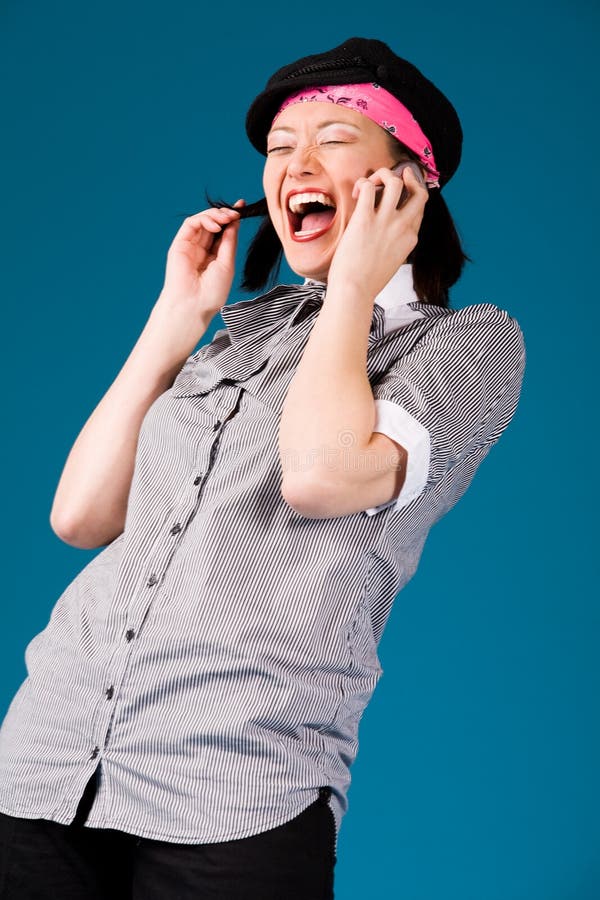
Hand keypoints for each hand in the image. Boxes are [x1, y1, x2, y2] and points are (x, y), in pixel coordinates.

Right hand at [156, 199, 244, 326]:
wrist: (194, 304)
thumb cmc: (212, 291)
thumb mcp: (227, 263)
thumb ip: (229, 241)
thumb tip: (235, 222)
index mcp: (214, 257)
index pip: (223, 232)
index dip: (232, 219)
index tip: (242, 206)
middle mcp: (202, 249)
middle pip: (214, 224)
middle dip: (225, 215)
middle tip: (235, 214)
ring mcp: (190, 245)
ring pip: (202, 220)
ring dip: (216, 215)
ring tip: (226, 219)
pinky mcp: (180, 243)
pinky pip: (191, 223)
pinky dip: (204, 219)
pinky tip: (215, 225)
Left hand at [327, 166, 427, 299]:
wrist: (354, 291)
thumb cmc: (367, 281)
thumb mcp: (391, 262)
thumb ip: (394, 245)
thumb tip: (385, 235)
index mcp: (411, 238)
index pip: (420, 208)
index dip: (412, 194)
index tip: (399, 193)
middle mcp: (403, 227)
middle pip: (418, 191)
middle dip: (407, 177)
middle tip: (391, 177)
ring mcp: (385, 222)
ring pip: (395, 181)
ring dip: (382, 175)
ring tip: (370, 184)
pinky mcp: (365, 219)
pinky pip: (369, 187)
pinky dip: (364, 183)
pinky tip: (358, 193)